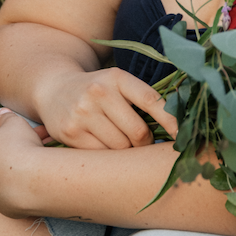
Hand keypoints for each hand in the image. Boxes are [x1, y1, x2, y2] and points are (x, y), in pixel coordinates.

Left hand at [0, 110, 49, 217]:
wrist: (32, 180)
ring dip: (11, 165)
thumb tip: (3, 114)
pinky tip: (30, 177)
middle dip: (7, 147)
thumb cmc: (21, 145)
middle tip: (27, 142)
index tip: (17, 130)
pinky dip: (16, 183)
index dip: (3, 128)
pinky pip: (6, 189)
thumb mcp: (15, 122)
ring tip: (33, 159)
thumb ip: (7, 116)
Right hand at [34, 65, 178, 150]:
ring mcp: (83, 113)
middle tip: (142, 142)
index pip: (152, 100)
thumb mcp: (117, 83)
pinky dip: (108, 157)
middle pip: (138, 132)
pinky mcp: (71, 133)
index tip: (182, 135)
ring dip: (127, 152)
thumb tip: (177, 126)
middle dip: (145, 142)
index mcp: (117, 78)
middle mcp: (100, 92)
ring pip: (121, 147)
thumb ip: (142, 99)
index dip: (171, 121)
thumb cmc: (97, 90)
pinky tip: (105, 148)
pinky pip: (101, 155)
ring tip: (122, 144)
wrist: (53, 88)